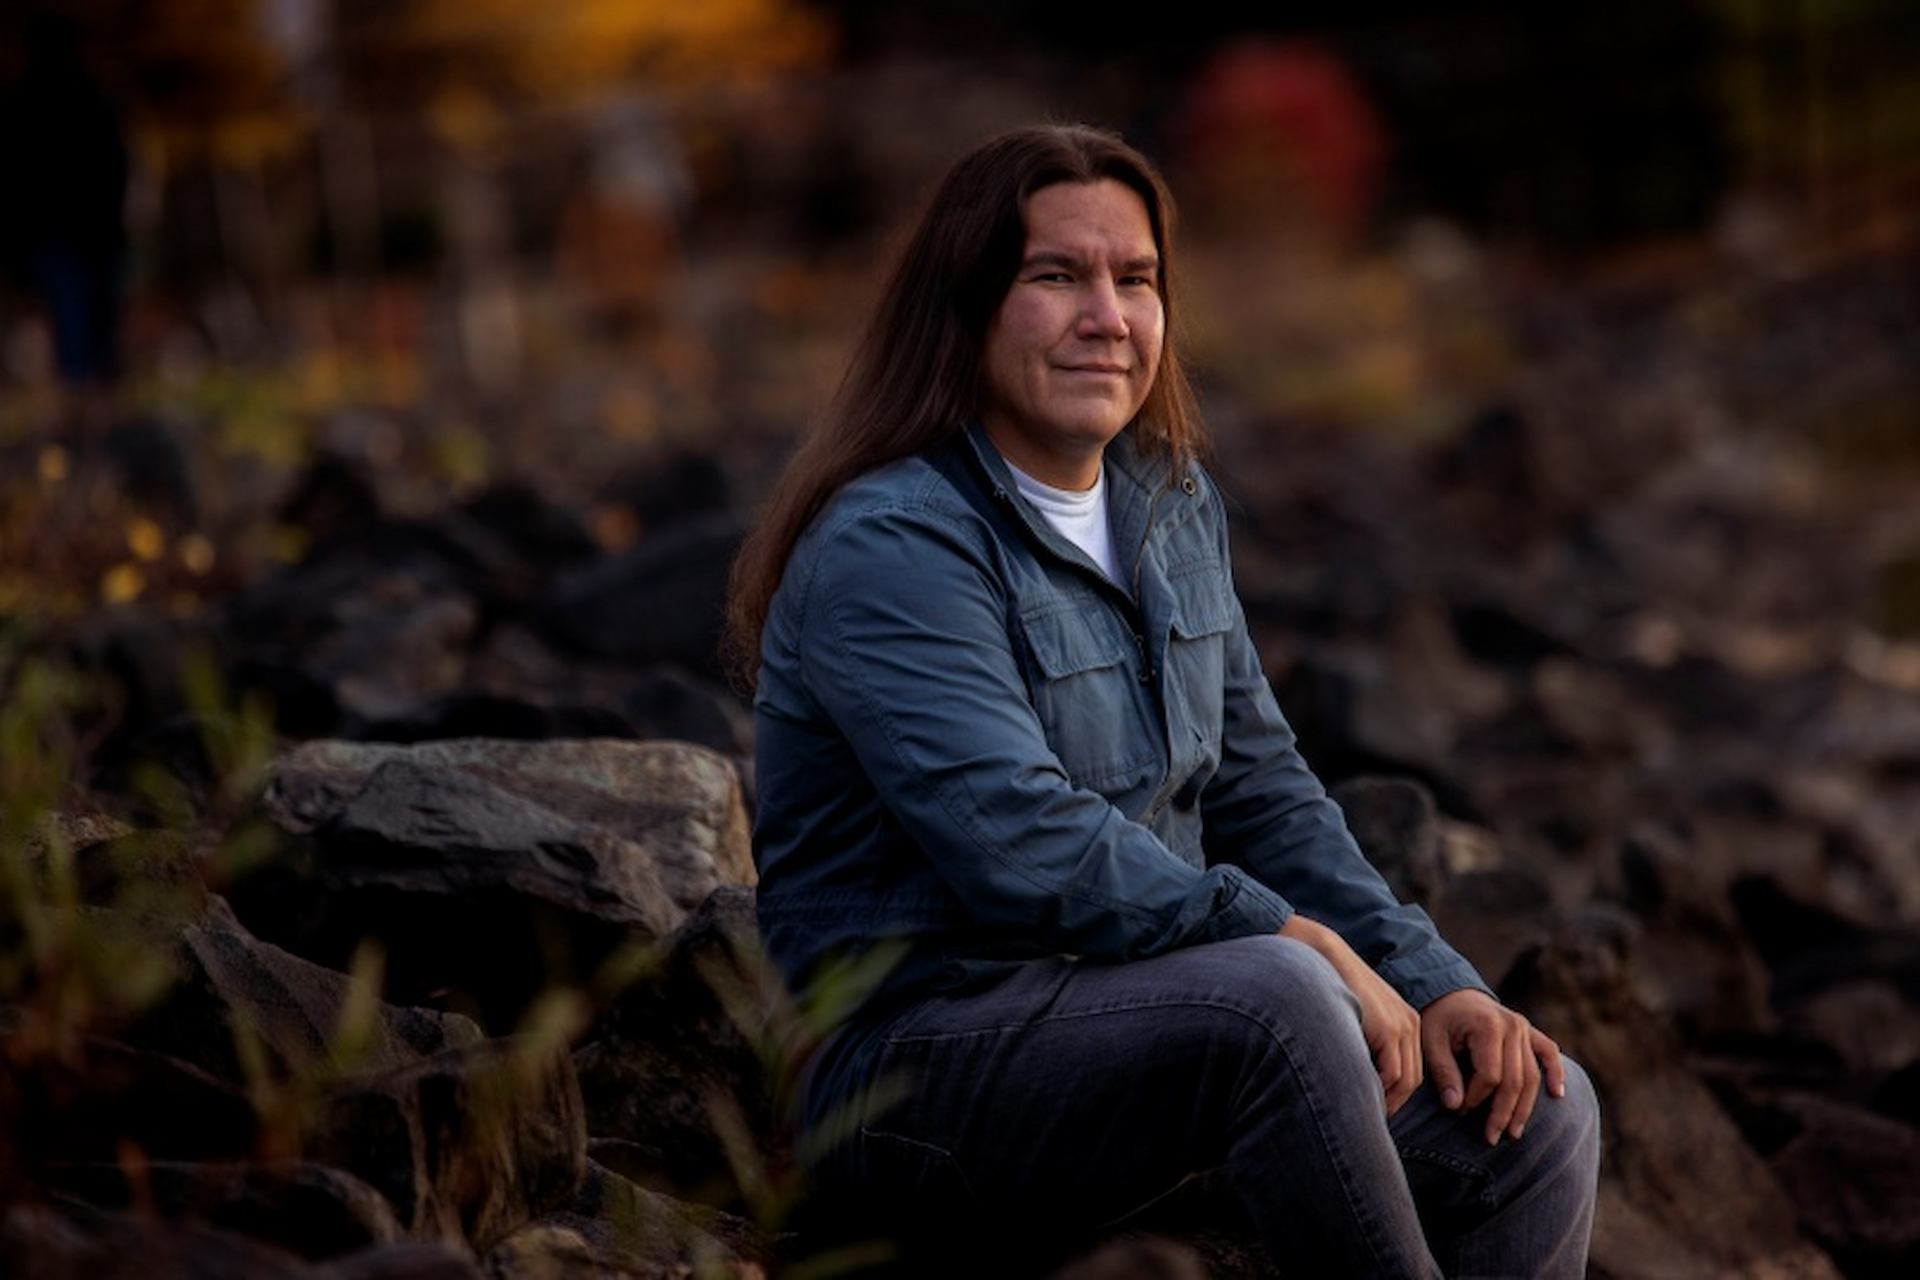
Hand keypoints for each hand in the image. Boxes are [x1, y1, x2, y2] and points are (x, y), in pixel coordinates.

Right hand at [1280, 915, 1422, 1114]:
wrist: (1320, 955)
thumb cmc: (1327, 985)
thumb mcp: (1354, 1015)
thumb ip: (1363, 1039)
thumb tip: (1356, 1073)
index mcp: (1404, 1020)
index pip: (1407, 1070)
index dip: (1391, 1094)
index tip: (1371, 1107)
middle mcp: (1409, 1023)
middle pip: (1411, 1080)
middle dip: (1392, 1102)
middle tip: (1369, 1118)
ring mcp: (1402, 1026)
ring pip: (1404, 1082)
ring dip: (1386, 1101)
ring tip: (1363, 1112)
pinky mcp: (1389, 1029)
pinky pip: (1393, 1074)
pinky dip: (1379, 1090)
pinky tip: (1358, 1095)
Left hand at [1420, 988, 1565, 1144]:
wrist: (1450, 993)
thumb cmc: (1438, 1020)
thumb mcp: (1431, 1041)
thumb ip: (1443, 1072)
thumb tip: (1455, 1106)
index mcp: (1487, 1025)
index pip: (1490, 1075)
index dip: (1476, 1098)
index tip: (1459, 1109)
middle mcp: (1512, 1025)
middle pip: (1515, 1080)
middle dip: (1503, 1112)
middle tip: (1492, 1138)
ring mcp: (1525, 1027)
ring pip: (1532, 1075)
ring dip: (1525, 1107)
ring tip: (1514, 1133)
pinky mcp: (1531, 1031)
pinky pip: (1548, 1053)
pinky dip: (1555, 1073)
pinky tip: (1557, 1095)